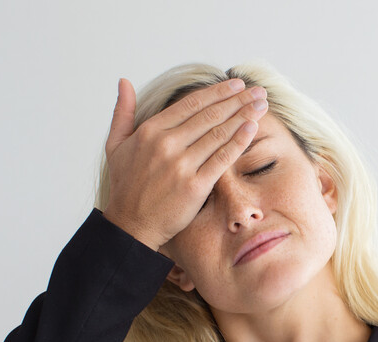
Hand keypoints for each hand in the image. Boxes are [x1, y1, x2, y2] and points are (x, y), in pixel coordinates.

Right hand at [102, 77, 269, 250]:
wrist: (131, 225)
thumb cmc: (125, 187)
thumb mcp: (116, 145)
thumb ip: (122, 112)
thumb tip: (124, 81)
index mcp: (150, 131)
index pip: (191, 104)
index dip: (217, 92)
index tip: (236, 85)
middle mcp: (166, 144)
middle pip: (210, 115)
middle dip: (237, 100)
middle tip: (258, 91)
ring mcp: (180, 165)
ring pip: (218, 133)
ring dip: (243, 116)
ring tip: (261, 105)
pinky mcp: (194, 186)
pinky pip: (221, 159)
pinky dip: (238, 141)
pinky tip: (252, 128)